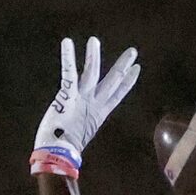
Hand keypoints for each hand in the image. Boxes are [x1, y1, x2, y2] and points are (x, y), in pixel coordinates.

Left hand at [30, 36, 140, 180]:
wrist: (58, 154)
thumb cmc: (64, 148)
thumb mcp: (78, 134)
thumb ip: (79, 125)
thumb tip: (74, 129)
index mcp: (98, 114)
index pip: (117, 94)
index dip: (128, 82)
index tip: (136, 69)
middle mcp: (94, 104)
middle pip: (112, 82)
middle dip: (123, 66)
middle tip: (132, 51)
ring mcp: (82, 99)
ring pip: (92, 72)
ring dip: (94, 55)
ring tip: (94, 40)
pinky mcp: (68, 95)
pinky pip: (69, 72)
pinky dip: (68, 57)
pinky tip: (67, 42)